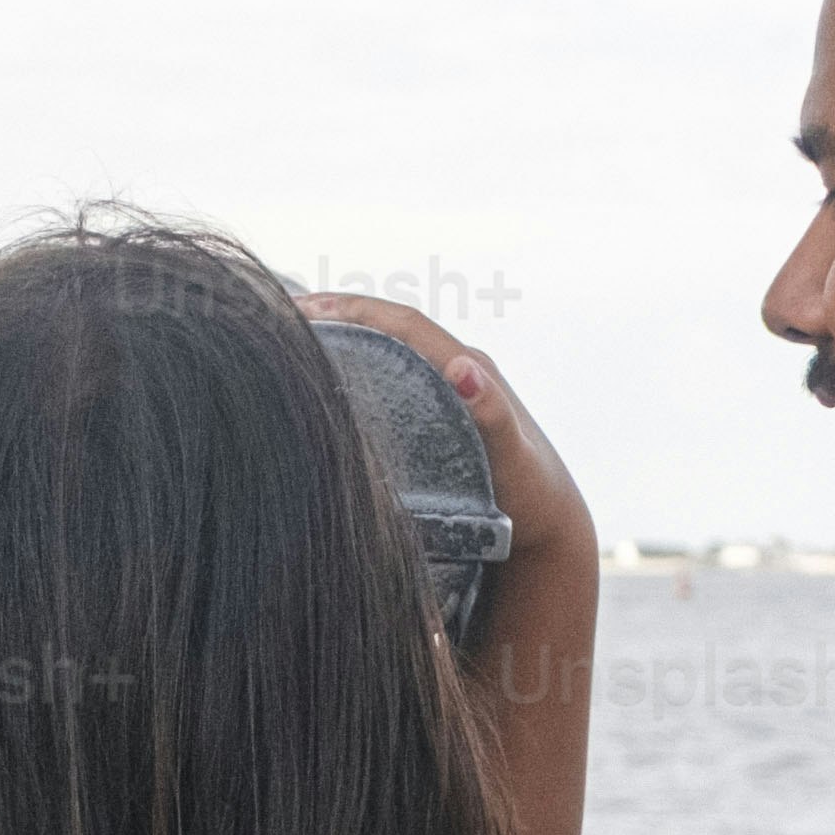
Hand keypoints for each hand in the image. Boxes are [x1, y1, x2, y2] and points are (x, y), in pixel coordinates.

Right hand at [307, 290, 583, 562]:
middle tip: (284, 312)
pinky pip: (393, 377)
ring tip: (296, 335)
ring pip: (389, 351)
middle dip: (340, 314)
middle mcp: (460, 371)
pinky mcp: (442, 415)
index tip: (306, 308)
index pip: (404, 324)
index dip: (355, 310)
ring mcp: (450, 392)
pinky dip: (359, 367)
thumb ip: (492, 415)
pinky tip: (332, 379)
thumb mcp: (513, 457)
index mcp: (472, 368)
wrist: (551, 527)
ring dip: (346, 337)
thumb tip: (463, 367)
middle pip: (391, 328)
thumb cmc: (532, 497)